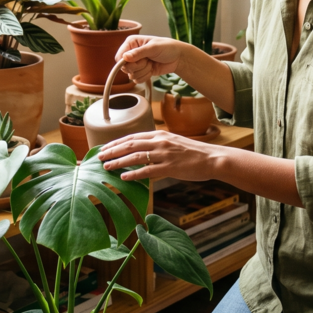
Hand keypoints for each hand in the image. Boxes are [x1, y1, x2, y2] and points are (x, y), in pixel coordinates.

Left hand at [98, 130, 218, 182]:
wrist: (212, 158)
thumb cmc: (194, 153)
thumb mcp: (174, 143)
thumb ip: (158, 145)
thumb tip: (143, 152)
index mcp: (160, 135)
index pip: (133, 136)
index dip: (116, 142)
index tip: (105, 148)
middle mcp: (160, 142)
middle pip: (130, 144)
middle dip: (112, 151)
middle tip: (99, 157)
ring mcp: (165, 154)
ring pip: (136, 156)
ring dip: (119, 161)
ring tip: (106, 167)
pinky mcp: (170, 167)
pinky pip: (148, 170)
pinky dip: (134, 173)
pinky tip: (124, 177)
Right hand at [114, 36, 184, 84]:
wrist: (178, 58)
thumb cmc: (167, 48)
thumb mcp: (153, 48)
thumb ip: (139, 53)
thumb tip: (125, 57)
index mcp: (131, 43)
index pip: (120, 56)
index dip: (126, 62)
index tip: (138, 61)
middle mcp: (131, 53)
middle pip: (124, 67)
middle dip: (138, 67)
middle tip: (148, 61)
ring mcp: (136, 63)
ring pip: (131, 75)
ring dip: (143, 71)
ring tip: (151, 64)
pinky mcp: (141, 71)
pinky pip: (136, 80)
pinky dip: (145, 77)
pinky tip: (152, 70)